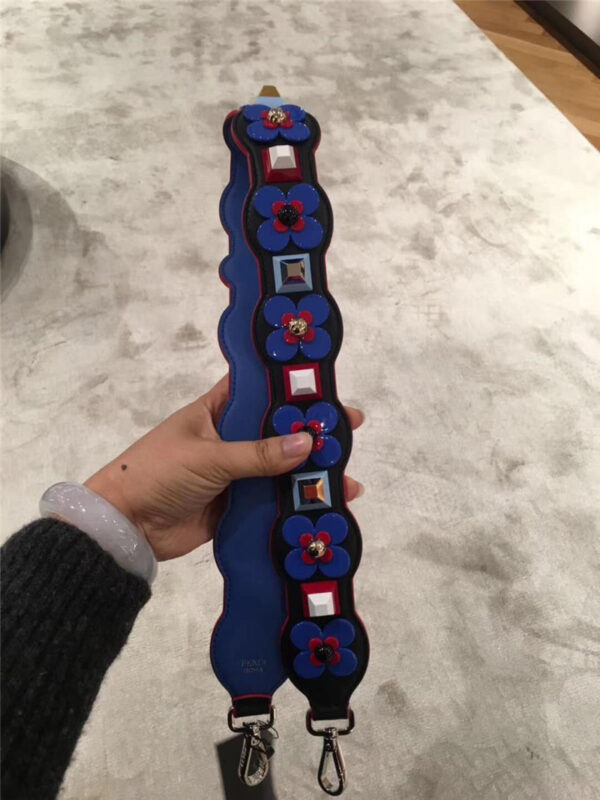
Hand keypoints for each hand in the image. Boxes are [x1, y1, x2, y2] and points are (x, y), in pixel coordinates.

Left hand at [85, 376, 364, 560]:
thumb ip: (258, 453)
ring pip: (280, 468)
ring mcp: (235, 474)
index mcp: (217, 411)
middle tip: (351, 431)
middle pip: (278, 431)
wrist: (126, 526)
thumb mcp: (209, 456)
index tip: (327, 389)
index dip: (292, 389)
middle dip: (312, 432)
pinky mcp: (237, 506)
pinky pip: (272, 501)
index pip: (260, 390)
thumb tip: (308, 442)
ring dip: (311, 473)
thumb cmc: (159, 473)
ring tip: (348, 479)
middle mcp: (230, 438)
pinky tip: (326, 506)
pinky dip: (296, 503)